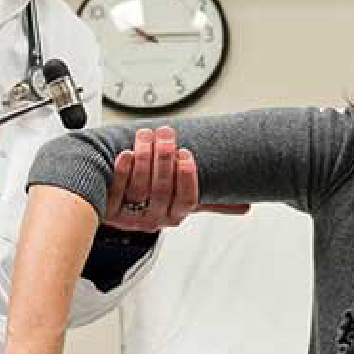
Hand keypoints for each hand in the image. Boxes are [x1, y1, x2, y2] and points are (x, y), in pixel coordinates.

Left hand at [103, 126, 248, 231]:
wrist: (111, 205)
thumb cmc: (149, 201)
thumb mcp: (180, 201)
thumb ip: (211, 202)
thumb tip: (244, 207)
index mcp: (173, 215)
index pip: (186, 200)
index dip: (186, 177)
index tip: (185, 154)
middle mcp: (153, 218)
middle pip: (161, 191)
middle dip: (164, 159)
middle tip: (166, 135)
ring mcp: (129, 216)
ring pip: (139, 188)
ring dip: (143, 158)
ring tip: (146, 136)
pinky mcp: (109, 211)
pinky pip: (116, 190)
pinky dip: (121, 170)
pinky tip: (125, 154)